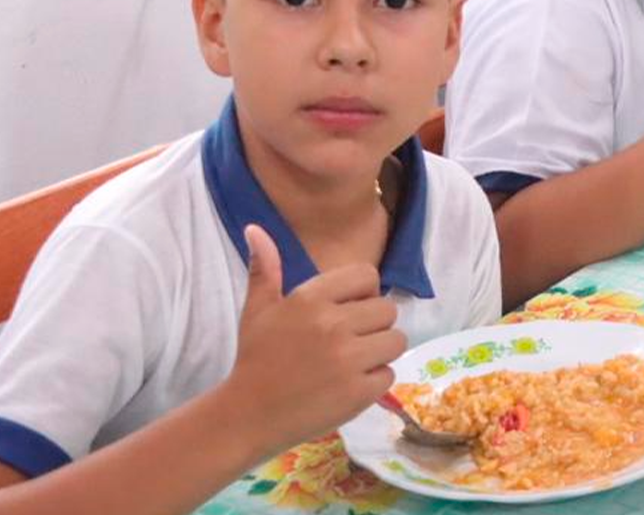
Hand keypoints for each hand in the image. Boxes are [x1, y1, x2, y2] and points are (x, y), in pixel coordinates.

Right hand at [225, 226, 405, 454]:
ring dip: (380, 352)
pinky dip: (374, 382)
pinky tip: (348, 386)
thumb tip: (255, 227)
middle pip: (387, 309)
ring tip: (353, 362)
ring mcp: (348, 360)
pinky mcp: (359, 392)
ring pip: (395, 341)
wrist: (248, 415)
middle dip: (373, 324)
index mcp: (311, 298)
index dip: (363, 293)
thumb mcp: (257, 309)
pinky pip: (389, 374)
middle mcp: (333, 324)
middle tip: (349, 341)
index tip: (346, 310)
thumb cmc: (255, 358)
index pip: (368, 276)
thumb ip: (266, 268)